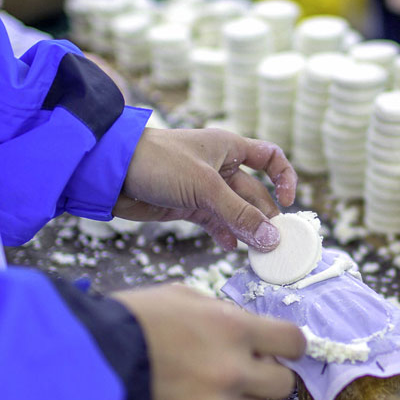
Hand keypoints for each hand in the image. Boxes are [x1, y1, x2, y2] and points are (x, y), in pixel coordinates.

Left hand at [113, 127, 297, 251]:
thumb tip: (271, 237)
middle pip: (255, 192)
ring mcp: (204, 188)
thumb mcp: (204, 186)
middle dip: (265, 216)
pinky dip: (225, 235)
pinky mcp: (188, 206)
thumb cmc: (158, 162)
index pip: (270, 157)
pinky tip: (231, 248)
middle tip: (275, 242)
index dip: (284, 177)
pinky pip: (216, 222)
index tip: (288, 202)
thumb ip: (238, 214)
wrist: (110, 172)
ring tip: (257, 252)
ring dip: (247, 230)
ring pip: (236, 211)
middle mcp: (221, 167)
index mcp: (229, 148)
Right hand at [115, 284, 304, 399]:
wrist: (86, 362)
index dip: (288, 346)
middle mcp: (232, 371)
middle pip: (282, 385)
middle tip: (241, 374)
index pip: (294, 342)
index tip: (279, 350)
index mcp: (232, 329)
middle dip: (265, 378)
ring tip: (215, 399)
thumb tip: (243, 330)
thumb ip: (219, 314)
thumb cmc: (129, 321)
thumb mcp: (179, 297)